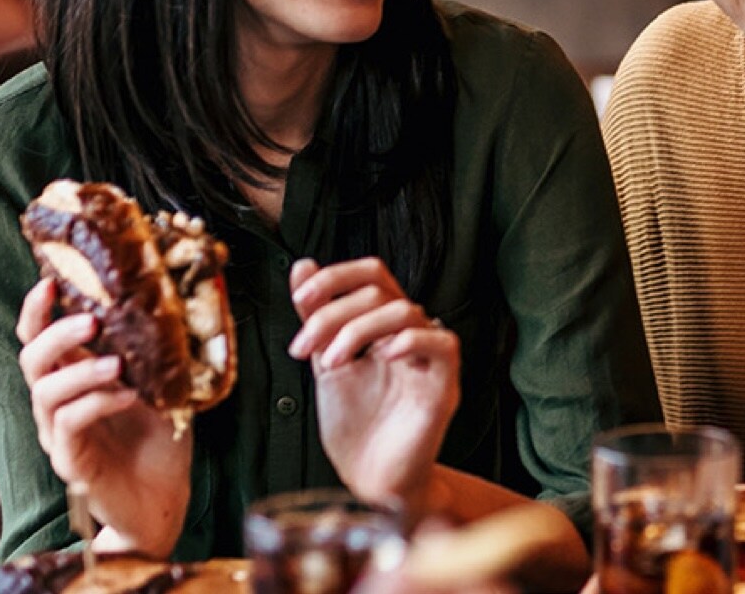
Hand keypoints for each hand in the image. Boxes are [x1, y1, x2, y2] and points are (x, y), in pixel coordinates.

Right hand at [16, 277, 190, 555]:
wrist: (163, 498)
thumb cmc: (158, 439)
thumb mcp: (163, 385)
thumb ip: (158, 351)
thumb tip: (176, 305)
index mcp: (71, 378)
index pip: (38, 338)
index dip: (36, 310)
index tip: (50, 282)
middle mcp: (56, 404)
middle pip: (32, 359)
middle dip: (55, 334)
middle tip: (90, 319)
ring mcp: (59, 434)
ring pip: (46, 393)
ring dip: (80, 371)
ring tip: (116, 363)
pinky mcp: (71, 462)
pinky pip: (70, 425)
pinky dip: (97, 404)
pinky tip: (129, 395)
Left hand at [291, 258, 460, 518]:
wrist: (367, 478)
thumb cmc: (354, 424)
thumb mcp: (324, 362)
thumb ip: (316, 317)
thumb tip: (302, 265)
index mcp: (384, 325)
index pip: (371, 275)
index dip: (336, 276)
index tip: (300, 298)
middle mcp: (410, 334)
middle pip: (381, 291)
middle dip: (332, 313)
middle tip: (302, 349)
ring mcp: (429, 359)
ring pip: (405, 311)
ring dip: (357, 331)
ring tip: (329, 365)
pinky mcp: (444, 386)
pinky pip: (442, 344)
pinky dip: (409, 341)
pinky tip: (380, 358)